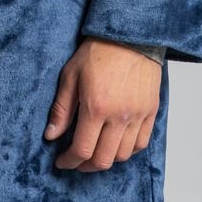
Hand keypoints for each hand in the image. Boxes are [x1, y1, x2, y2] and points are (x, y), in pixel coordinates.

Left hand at [44, 36, 160, 170]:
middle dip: (86, 166)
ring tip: (95, 153)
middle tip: (76, 162)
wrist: (130, 36)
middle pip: (104, 159)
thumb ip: (61, 109)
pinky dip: (128, 151)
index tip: (62, 162)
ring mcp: (138, 115)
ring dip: (107, 160)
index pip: (82, 150)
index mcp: (96, 108)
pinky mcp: (151, 111)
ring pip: (123, 155)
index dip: (69, 161)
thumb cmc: (98, 52)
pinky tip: (116, 145)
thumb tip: (50, 135)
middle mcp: (120, 116)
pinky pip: (141, 143)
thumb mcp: (71, 76)